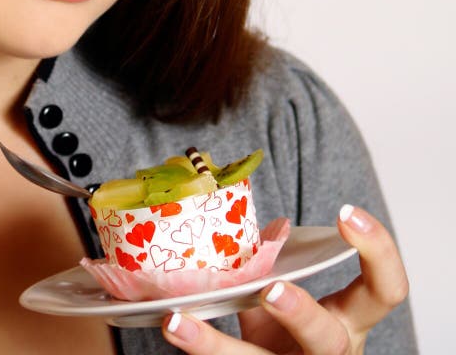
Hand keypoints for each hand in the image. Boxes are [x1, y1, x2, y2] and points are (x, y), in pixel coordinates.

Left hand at [162, 205, 408, 353]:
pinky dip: (197, 351)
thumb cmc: (285, 332)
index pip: (385, 290)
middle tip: (271, 289)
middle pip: (327, 340)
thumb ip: (273, 263)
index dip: (377, 252)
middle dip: (301, 314)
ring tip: (175, 321)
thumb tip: (269, 225)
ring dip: (214, 346)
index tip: (345, 214)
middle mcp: (330, 353)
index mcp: (347, 321)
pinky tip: (169, 330)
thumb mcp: (287, 295)